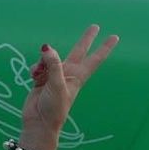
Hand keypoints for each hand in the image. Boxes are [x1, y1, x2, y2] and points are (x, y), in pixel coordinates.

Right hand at [23, 25, 117, 141]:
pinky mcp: (42, 79)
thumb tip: (47, 48)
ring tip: (39, 73)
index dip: (104, 47)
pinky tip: (33, 76)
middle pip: (79, 50)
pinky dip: (35, 69)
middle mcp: (68, 73)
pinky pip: (38, 66)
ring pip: (50, 58)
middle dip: (86, 39)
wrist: (39, 122)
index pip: (95, 58)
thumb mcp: (57, 85)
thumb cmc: (54, 108)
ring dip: (44, 61)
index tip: (115, 37)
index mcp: (78, 75)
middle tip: (95, 26)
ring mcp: (55, 76)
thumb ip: (53, 65)